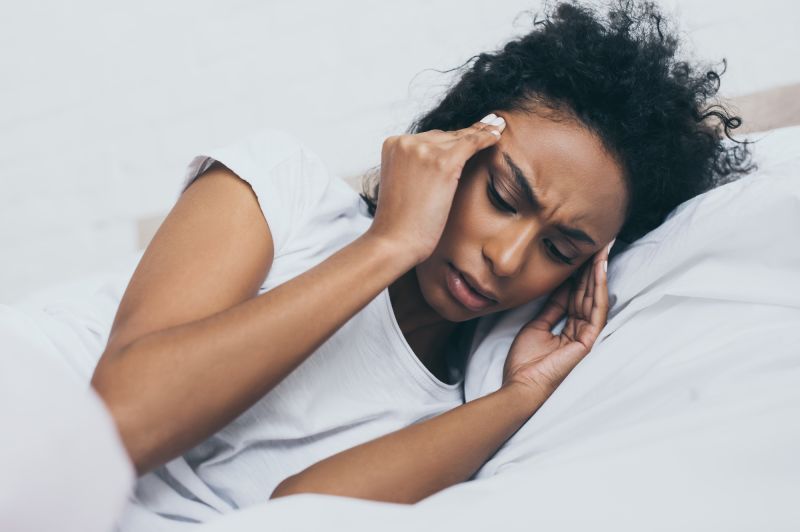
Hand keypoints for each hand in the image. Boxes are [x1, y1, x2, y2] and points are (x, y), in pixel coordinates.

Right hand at [366, 114, 505, 263]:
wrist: (394, 241)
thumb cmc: (399, 223)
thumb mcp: (403, 184)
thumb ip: (416, 167)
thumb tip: (441, 161)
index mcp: (393, 145)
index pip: (429, 138)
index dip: (453, 136)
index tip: (470, 128)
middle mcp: (406, 142)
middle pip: (444, 136)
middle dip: (468, 133)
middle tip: (491, 122)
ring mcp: (423, 150)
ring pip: (459, 138)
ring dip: (482, 132)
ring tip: (498, 127)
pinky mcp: (442, 163)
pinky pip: (471, 143)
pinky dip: (487, 138)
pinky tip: (499, 135)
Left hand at [502, 244, 610, 397]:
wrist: (521, 386)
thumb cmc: (525, 363)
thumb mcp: (536, 327)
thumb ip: (551, 308)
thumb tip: (560, 287)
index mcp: (568, 329)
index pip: (576, 297)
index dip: (578, 275)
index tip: (579, 253)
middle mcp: (580, 332)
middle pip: (588, 295)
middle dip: (592, 269)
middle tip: (597, 244)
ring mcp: (586, 337)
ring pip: (595, 299)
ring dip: (598, 273)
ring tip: (602, 250)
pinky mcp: (589, 342)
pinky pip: (596, 311)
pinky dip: (599, 290)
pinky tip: (599, 271)